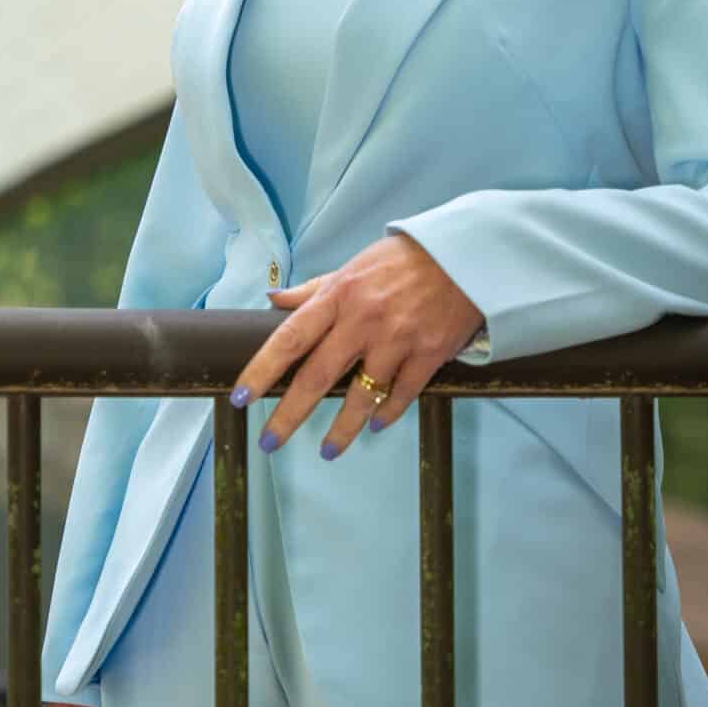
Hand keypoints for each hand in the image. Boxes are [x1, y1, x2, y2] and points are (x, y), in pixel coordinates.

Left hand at [234, 234, 483, 461]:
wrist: (465, 256)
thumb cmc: (404, 260)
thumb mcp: (353, 265)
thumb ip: (314, 290)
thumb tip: (275, 300)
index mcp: (338, 296)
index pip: (289, 338)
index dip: (261, 371)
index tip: (242, 398)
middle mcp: (363, 320)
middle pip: (317, 377)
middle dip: (289, 416)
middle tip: (270, 443)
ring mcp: (397, 340)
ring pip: (362, 397)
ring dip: (342, 430)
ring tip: (328, 450)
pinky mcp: (428, 354)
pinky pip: (401, 395)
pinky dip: (387, 414)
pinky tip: (376, 425)